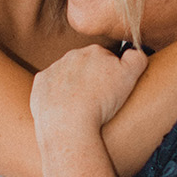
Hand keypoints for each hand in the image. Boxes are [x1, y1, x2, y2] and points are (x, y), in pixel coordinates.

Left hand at [31, 45, 148, 137]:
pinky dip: (56, 95)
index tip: (113, 91)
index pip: (107, 58)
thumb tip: (134, 52)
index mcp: (95, 52)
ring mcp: (54, 69)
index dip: (112, 75)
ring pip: (67, 75)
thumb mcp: (129, 77)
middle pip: (86, 65)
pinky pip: (49, 86)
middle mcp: (72, 55)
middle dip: (91, 79)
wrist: (68, 124)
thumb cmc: (101, 103)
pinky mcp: (40, 84)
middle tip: (98, 100)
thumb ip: (136, 59)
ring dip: (73, 87)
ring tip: (81, 108)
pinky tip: (64, 109)